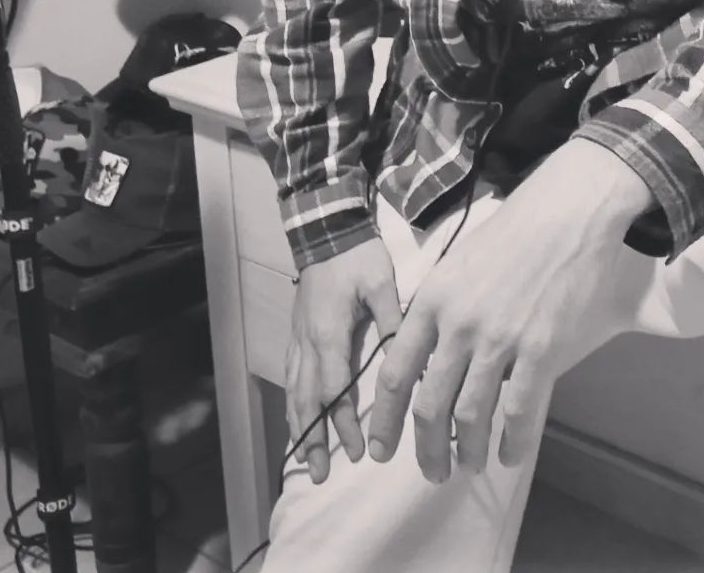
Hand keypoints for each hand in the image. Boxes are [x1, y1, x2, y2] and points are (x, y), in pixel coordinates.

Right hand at [287, 236, 402, 483]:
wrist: (327, 230)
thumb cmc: (358, 256)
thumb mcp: (382, 283)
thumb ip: (393, 323)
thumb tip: (412, 362)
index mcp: (330, 333)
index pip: (334, 388)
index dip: (342, 423)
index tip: (358, 450)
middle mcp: (309, 342)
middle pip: (307, 399)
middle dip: (313, 437)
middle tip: (321, 473)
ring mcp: (299, 338)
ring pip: (294, 391)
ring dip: (300, 426)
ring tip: (305, 458)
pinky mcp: (297, 332)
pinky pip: (291, 376)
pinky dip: (293, 403)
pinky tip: (298, 418)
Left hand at [367, 139, 652, 482]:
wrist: (567, 211)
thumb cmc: (513, 233)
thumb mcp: (457, 265)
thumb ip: (437, 312)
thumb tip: (425, 362)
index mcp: (433, 301)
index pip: (394, 373)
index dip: (384, 419)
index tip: (380, 449)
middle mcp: (459, 324)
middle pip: (429, 407)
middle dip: (427, 450)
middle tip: (431, 471)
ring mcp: (500, 339)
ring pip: (471, 417)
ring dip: (467, 453)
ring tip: (469, 466)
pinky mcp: (541, 348)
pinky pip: (519, 412)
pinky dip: (511, 443)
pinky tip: (509, 454)